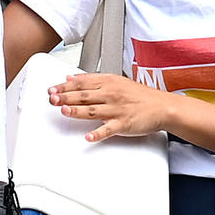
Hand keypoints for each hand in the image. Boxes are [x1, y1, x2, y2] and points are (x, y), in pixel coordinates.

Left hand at [48, 69, 183, 144]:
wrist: (162, 106)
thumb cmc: (140, 96)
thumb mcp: (116, 81)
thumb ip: (93, 80)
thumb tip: (71, 78)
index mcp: (109, 83)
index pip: (82, 83)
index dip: (65, 86)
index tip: (53, 89)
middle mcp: (111, 95)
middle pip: (85, 95)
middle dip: (66, 97)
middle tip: (52, 99)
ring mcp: (117, 110)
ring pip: (93, 110)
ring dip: (78, 111)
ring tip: (64, 111)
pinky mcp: (124, 123)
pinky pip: (109, 129)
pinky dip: (98, 133)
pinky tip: (88, 136)